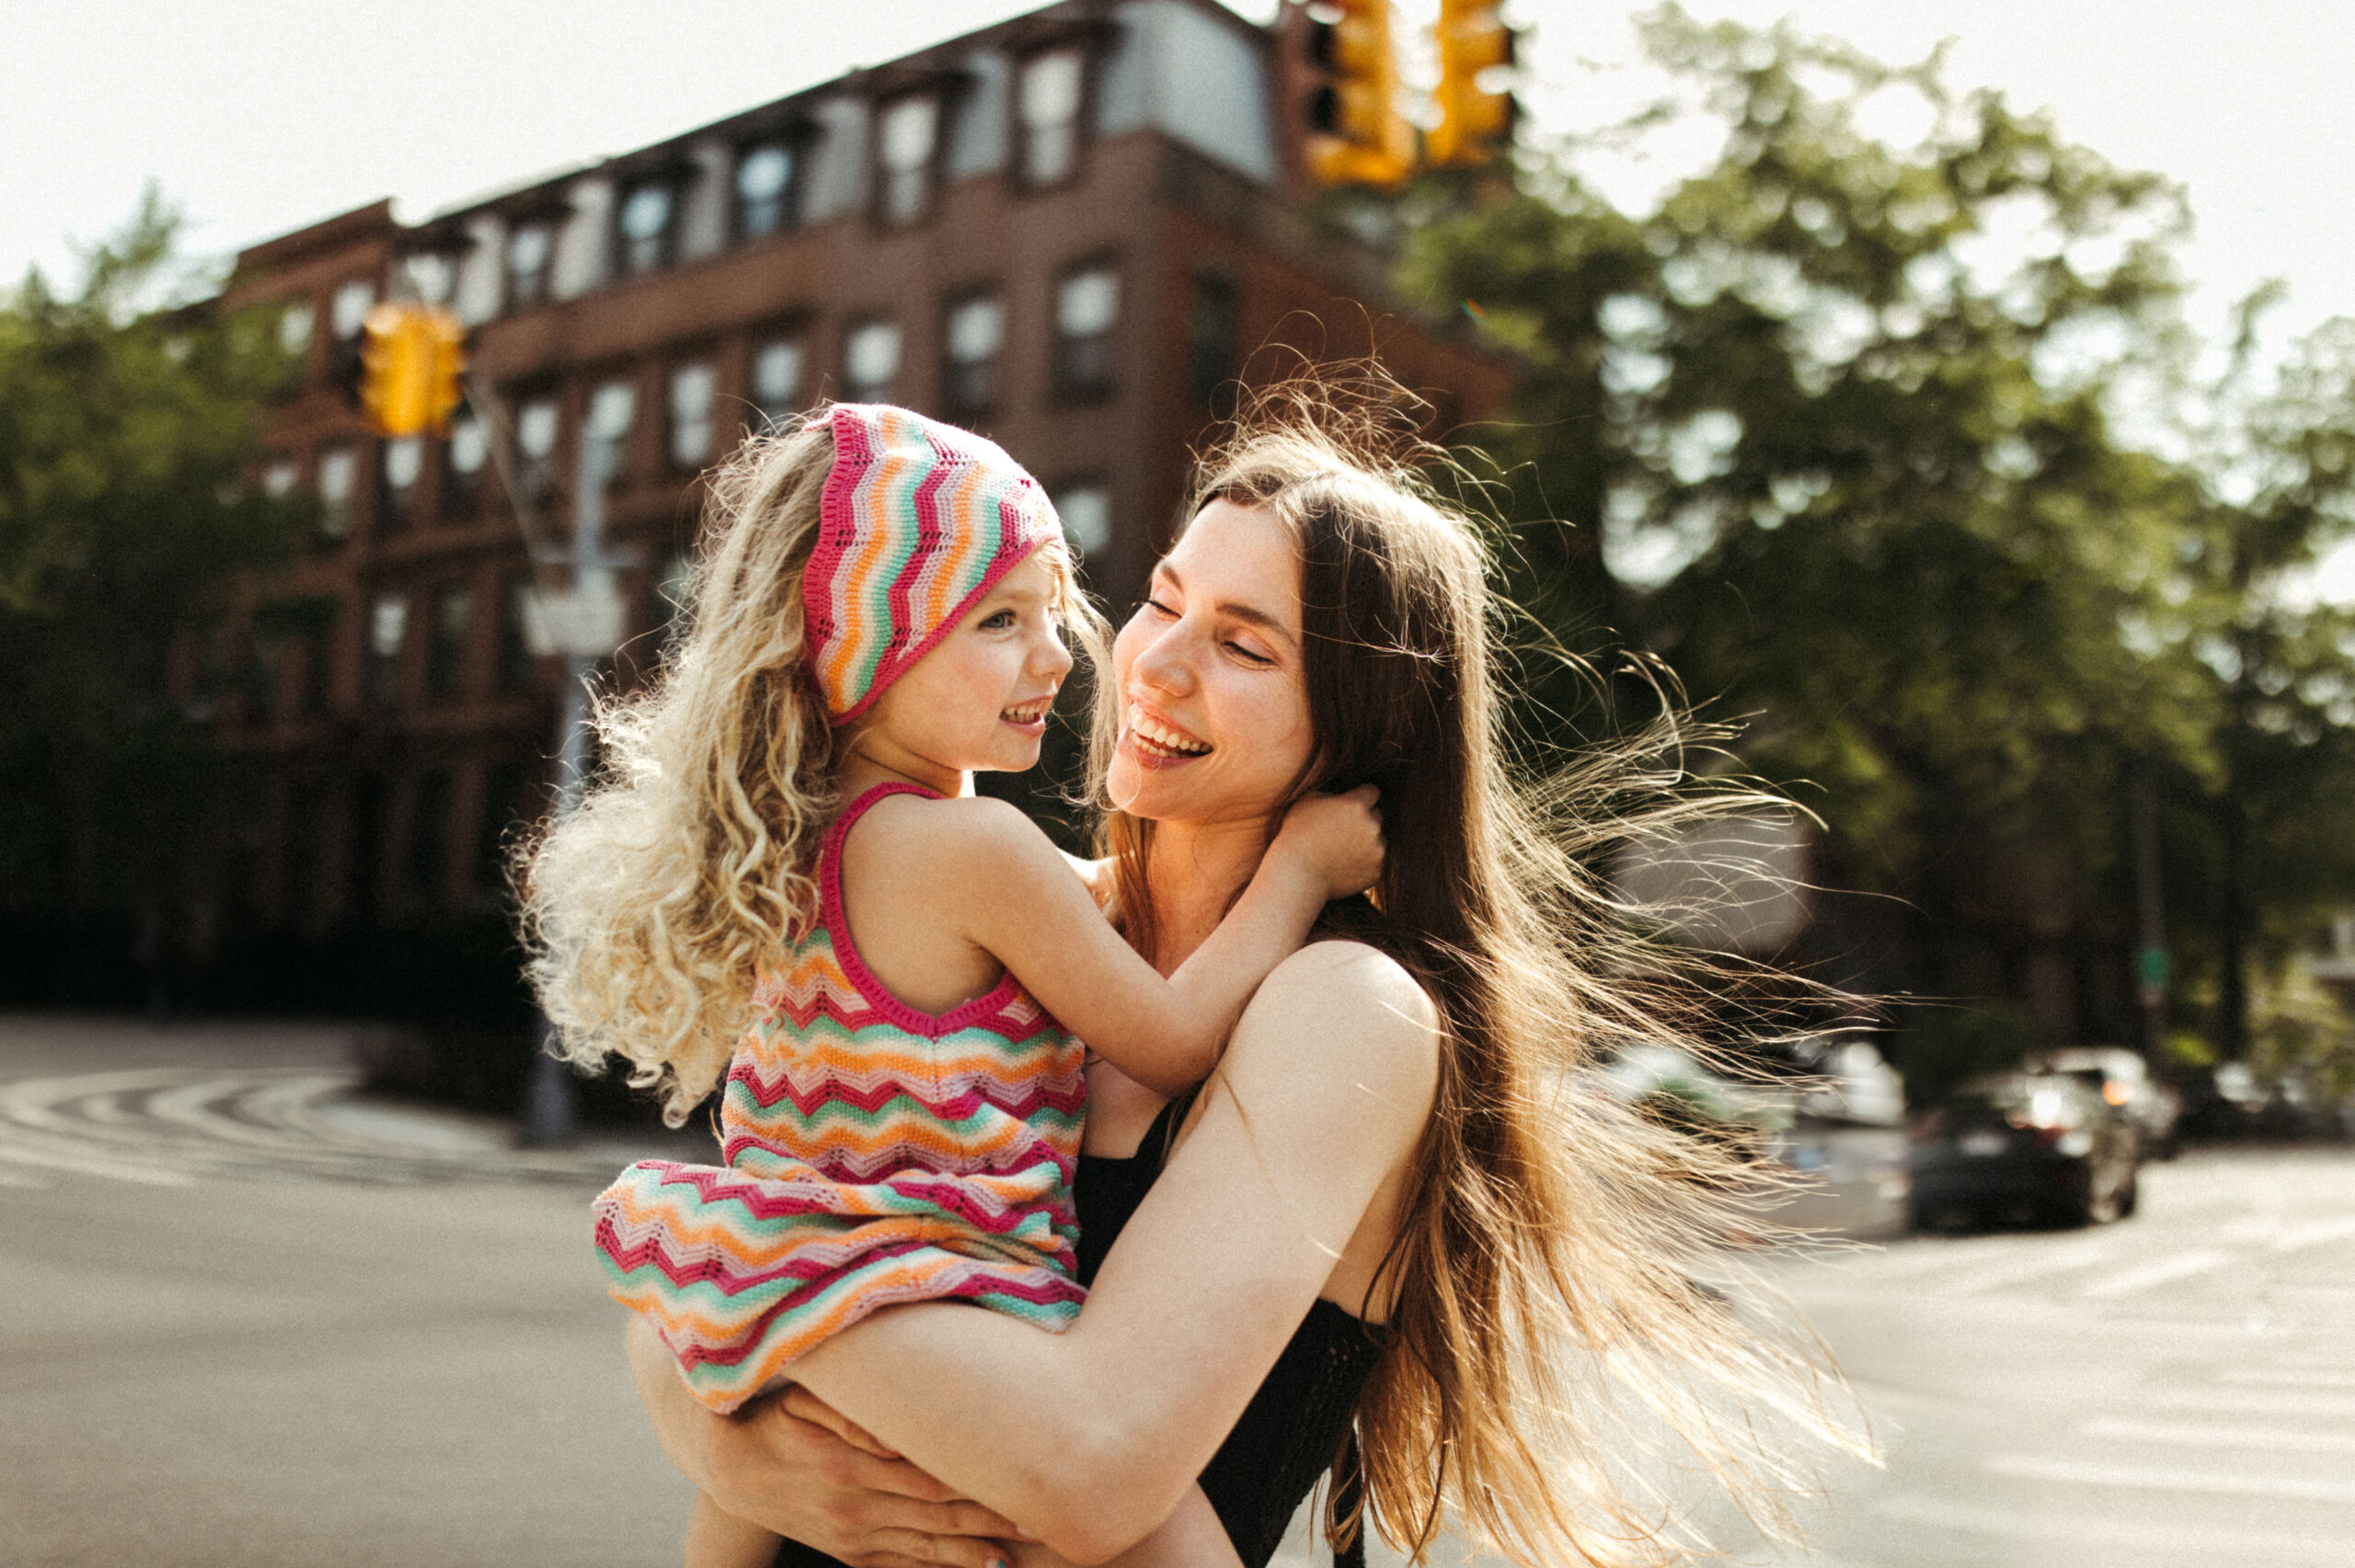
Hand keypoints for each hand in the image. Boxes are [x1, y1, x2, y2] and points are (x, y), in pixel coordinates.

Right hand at [629, 1320, 1021, 1567]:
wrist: (725, 1464)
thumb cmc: (775, 1413)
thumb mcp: (804, 1398)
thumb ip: (849, 1408)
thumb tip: (890, 1423)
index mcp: (849, 1464)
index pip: (929, 1475)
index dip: (977, 1479)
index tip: (1025, 1476)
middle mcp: (855, 1505)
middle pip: (939, 1514)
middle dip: (993, 1517)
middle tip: (1048, 1515)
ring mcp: (853, 1534)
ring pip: (927, 1545)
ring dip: (977, 1548)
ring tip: (1027, 1550)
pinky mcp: (849, 1549)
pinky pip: (903, 1564)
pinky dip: (943, 1567)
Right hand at [1270, 784, 1383, 900]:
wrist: (1296, 876)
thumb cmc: (1296, 835)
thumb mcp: (1307, 801)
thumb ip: (1332, 792)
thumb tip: (1343, 792)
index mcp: (1357, 805)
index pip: (1372, 792)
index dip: (1361, 797)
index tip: (1351, 804)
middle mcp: (1372, 826)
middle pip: (1377, 816)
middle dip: (1363, 820)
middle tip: (1341, 830)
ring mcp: (1377, 851)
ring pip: (1378, 840)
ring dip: (1366, 842)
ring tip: (1340, 850)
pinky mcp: (1376, 871)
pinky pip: (1375, 862)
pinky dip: (1364, 863)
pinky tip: (1343, 865)